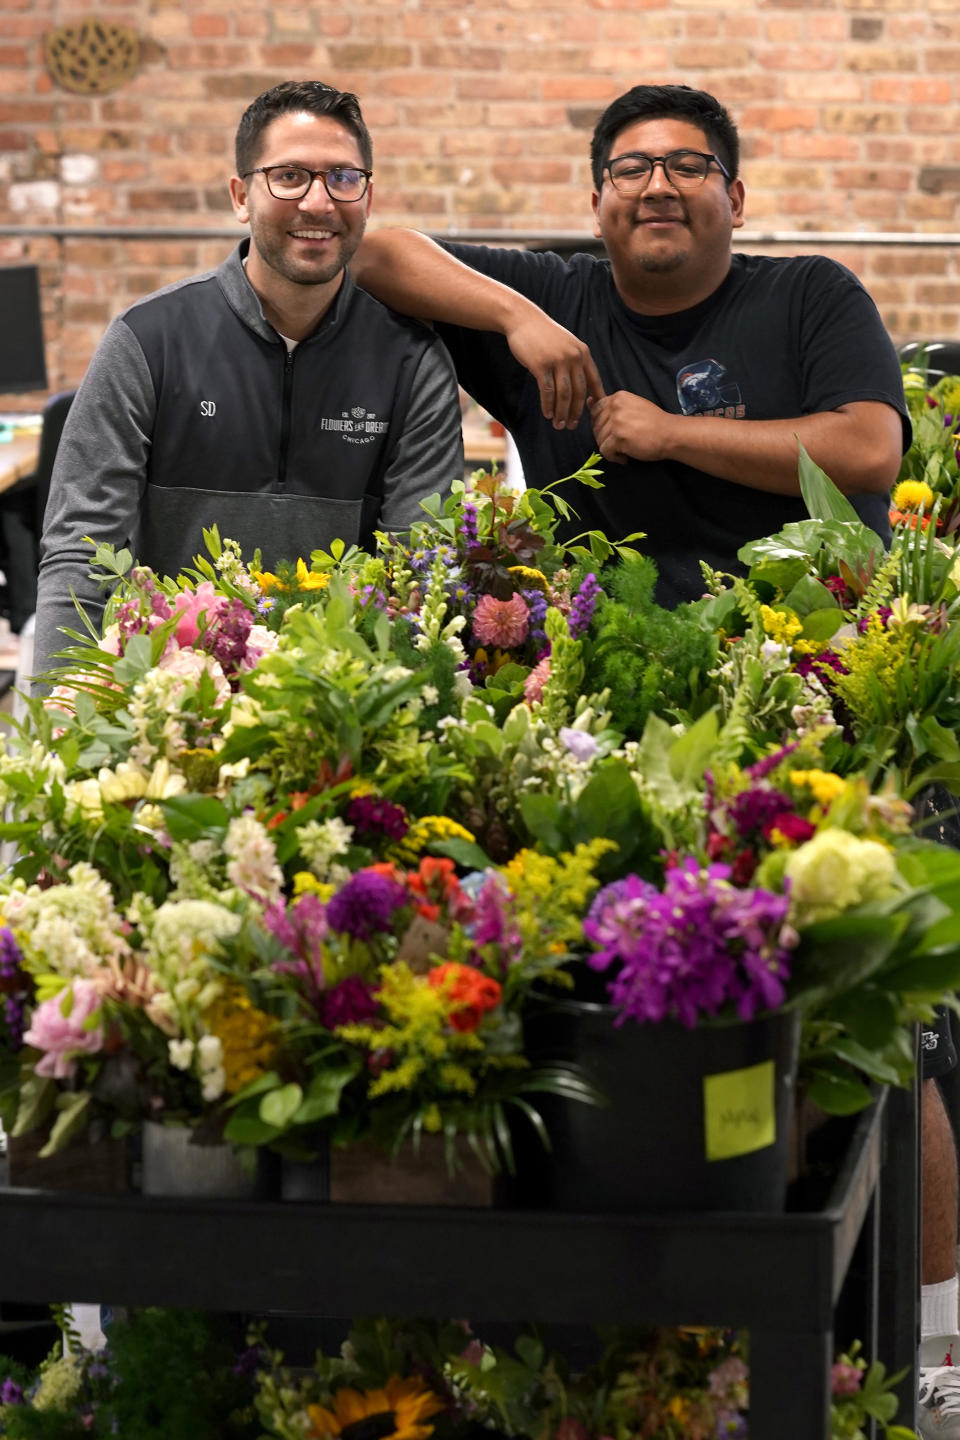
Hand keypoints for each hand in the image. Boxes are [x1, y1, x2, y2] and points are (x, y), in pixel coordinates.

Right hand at [505, 314, 604, 429]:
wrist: (523, 319)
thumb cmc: (544, 336)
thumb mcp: (567, 344)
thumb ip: (576, 362)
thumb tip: (582, 387)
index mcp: (583, 353)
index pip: (594, 381)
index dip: (594, 401)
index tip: (593, 416)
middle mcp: (573, 357)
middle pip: (579, 392)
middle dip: (576, 412)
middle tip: (571, 426)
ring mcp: (557, 360)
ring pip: (563, 394)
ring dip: (561, 413)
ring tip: (558, 424)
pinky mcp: (541, 365)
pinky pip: (547, 391)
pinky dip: (548, 405)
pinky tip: (547, 414)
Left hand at [588, 391, 673, 464]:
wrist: (671, 434)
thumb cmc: (653, 422)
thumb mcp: (632, 406)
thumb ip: (611, 405)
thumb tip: (588, 401)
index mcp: (618, 397)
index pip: (596, 411)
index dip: (602, 425)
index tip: (616, 431)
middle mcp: (615, 406)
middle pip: (596, 426)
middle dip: (605, 438)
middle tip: (621, 443)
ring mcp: (617, 421)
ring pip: (599, 440)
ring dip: (610, 449)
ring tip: (625, 449)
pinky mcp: (619, 437)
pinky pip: (604, 451)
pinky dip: (613, 458)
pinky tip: (624, 457)